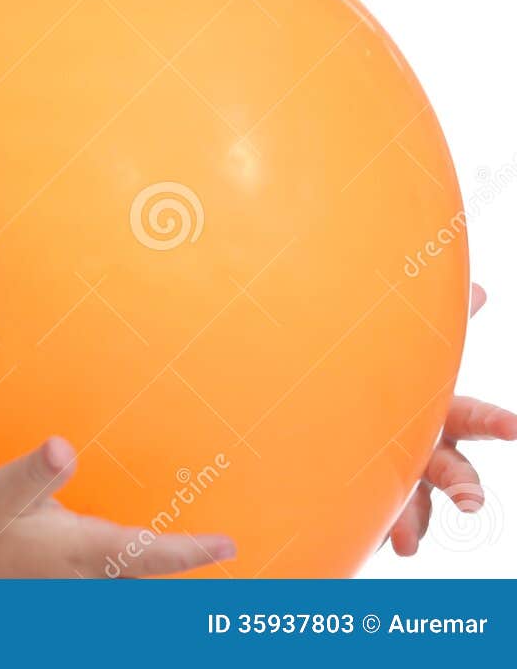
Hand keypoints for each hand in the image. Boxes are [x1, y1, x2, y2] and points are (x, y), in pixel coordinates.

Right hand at [0, 436, 236, 576]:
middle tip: (219, 555)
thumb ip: (38, 471)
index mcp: (81, 550)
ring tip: (178, 563)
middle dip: (180, 570)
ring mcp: (69, 593)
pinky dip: (123, 588)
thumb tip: (63, 448)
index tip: (228, 546)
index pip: (150, 553)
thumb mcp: (2, 490)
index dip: (192, 551)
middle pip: (146, 580)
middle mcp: (83, 579)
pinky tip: (121, 578)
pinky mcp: (54, 595)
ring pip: (125, 592)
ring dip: (151, 579)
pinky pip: (101, 595)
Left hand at [385, 282, 516, 555]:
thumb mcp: (408, 353)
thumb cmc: (379, 379)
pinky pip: (378, 513)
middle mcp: (423, 448)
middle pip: (452, 470)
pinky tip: (381, 542)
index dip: (498, 425)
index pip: (474, 418)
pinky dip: (380, 528)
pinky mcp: (371, 493)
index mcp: (435, 413)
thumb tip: (481, 285)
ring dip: (414, 520)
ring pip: (414, 501)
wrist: (330, 417)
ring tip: (406, 543)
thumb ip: (448, 324)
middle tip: (471, 505)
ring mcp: (398, 475)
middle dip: (464, 487)